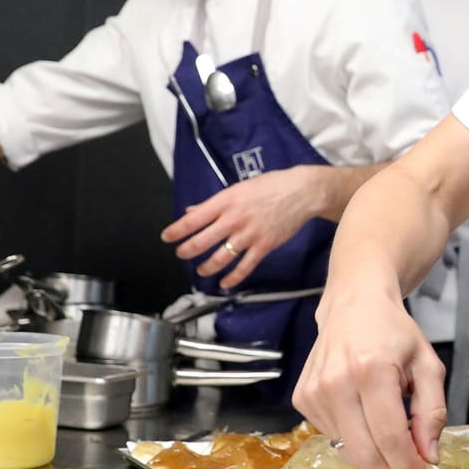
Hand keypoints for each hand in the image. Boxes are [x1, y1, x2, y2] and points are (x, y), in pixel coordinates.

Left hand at [161, 167, 330, 288]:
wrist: (302, 191)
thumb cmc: (270, 186)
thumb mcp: (238, 188)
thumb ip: (214, 203)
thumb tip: (192, 211)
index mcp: (225, 202)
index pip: (193, 220)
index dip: (176, 231)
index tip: (166, 237)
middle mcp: (234, 219)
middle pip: (202, 241)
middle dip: (187, 251)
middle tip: (181, 254)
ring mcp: (249, 234)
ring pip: (220, 257)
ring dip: (206, 267)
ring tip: (201, 270)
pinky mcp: (264, 245)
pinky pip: (244, 266)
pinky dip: (233, 278)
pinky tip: (225, 283)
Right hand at [292, 282, 446, 468]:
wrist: (354, 305)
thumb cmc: (395, 333)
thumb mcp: (428, 365)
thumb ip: (433, 411)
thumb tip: (429, 455)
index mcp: (372, 370)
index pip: (389, 436)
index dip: (407, 465)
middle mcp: (336, 383)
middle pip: (364, 451)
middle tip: (410, 468)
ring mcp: (314, 392)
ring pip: (347, 449)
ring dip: (374, 454)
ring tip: (390, 430)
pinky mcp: (302, 399)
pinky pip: (332, 437)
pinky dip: (354, 437)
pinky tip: (365, 415)